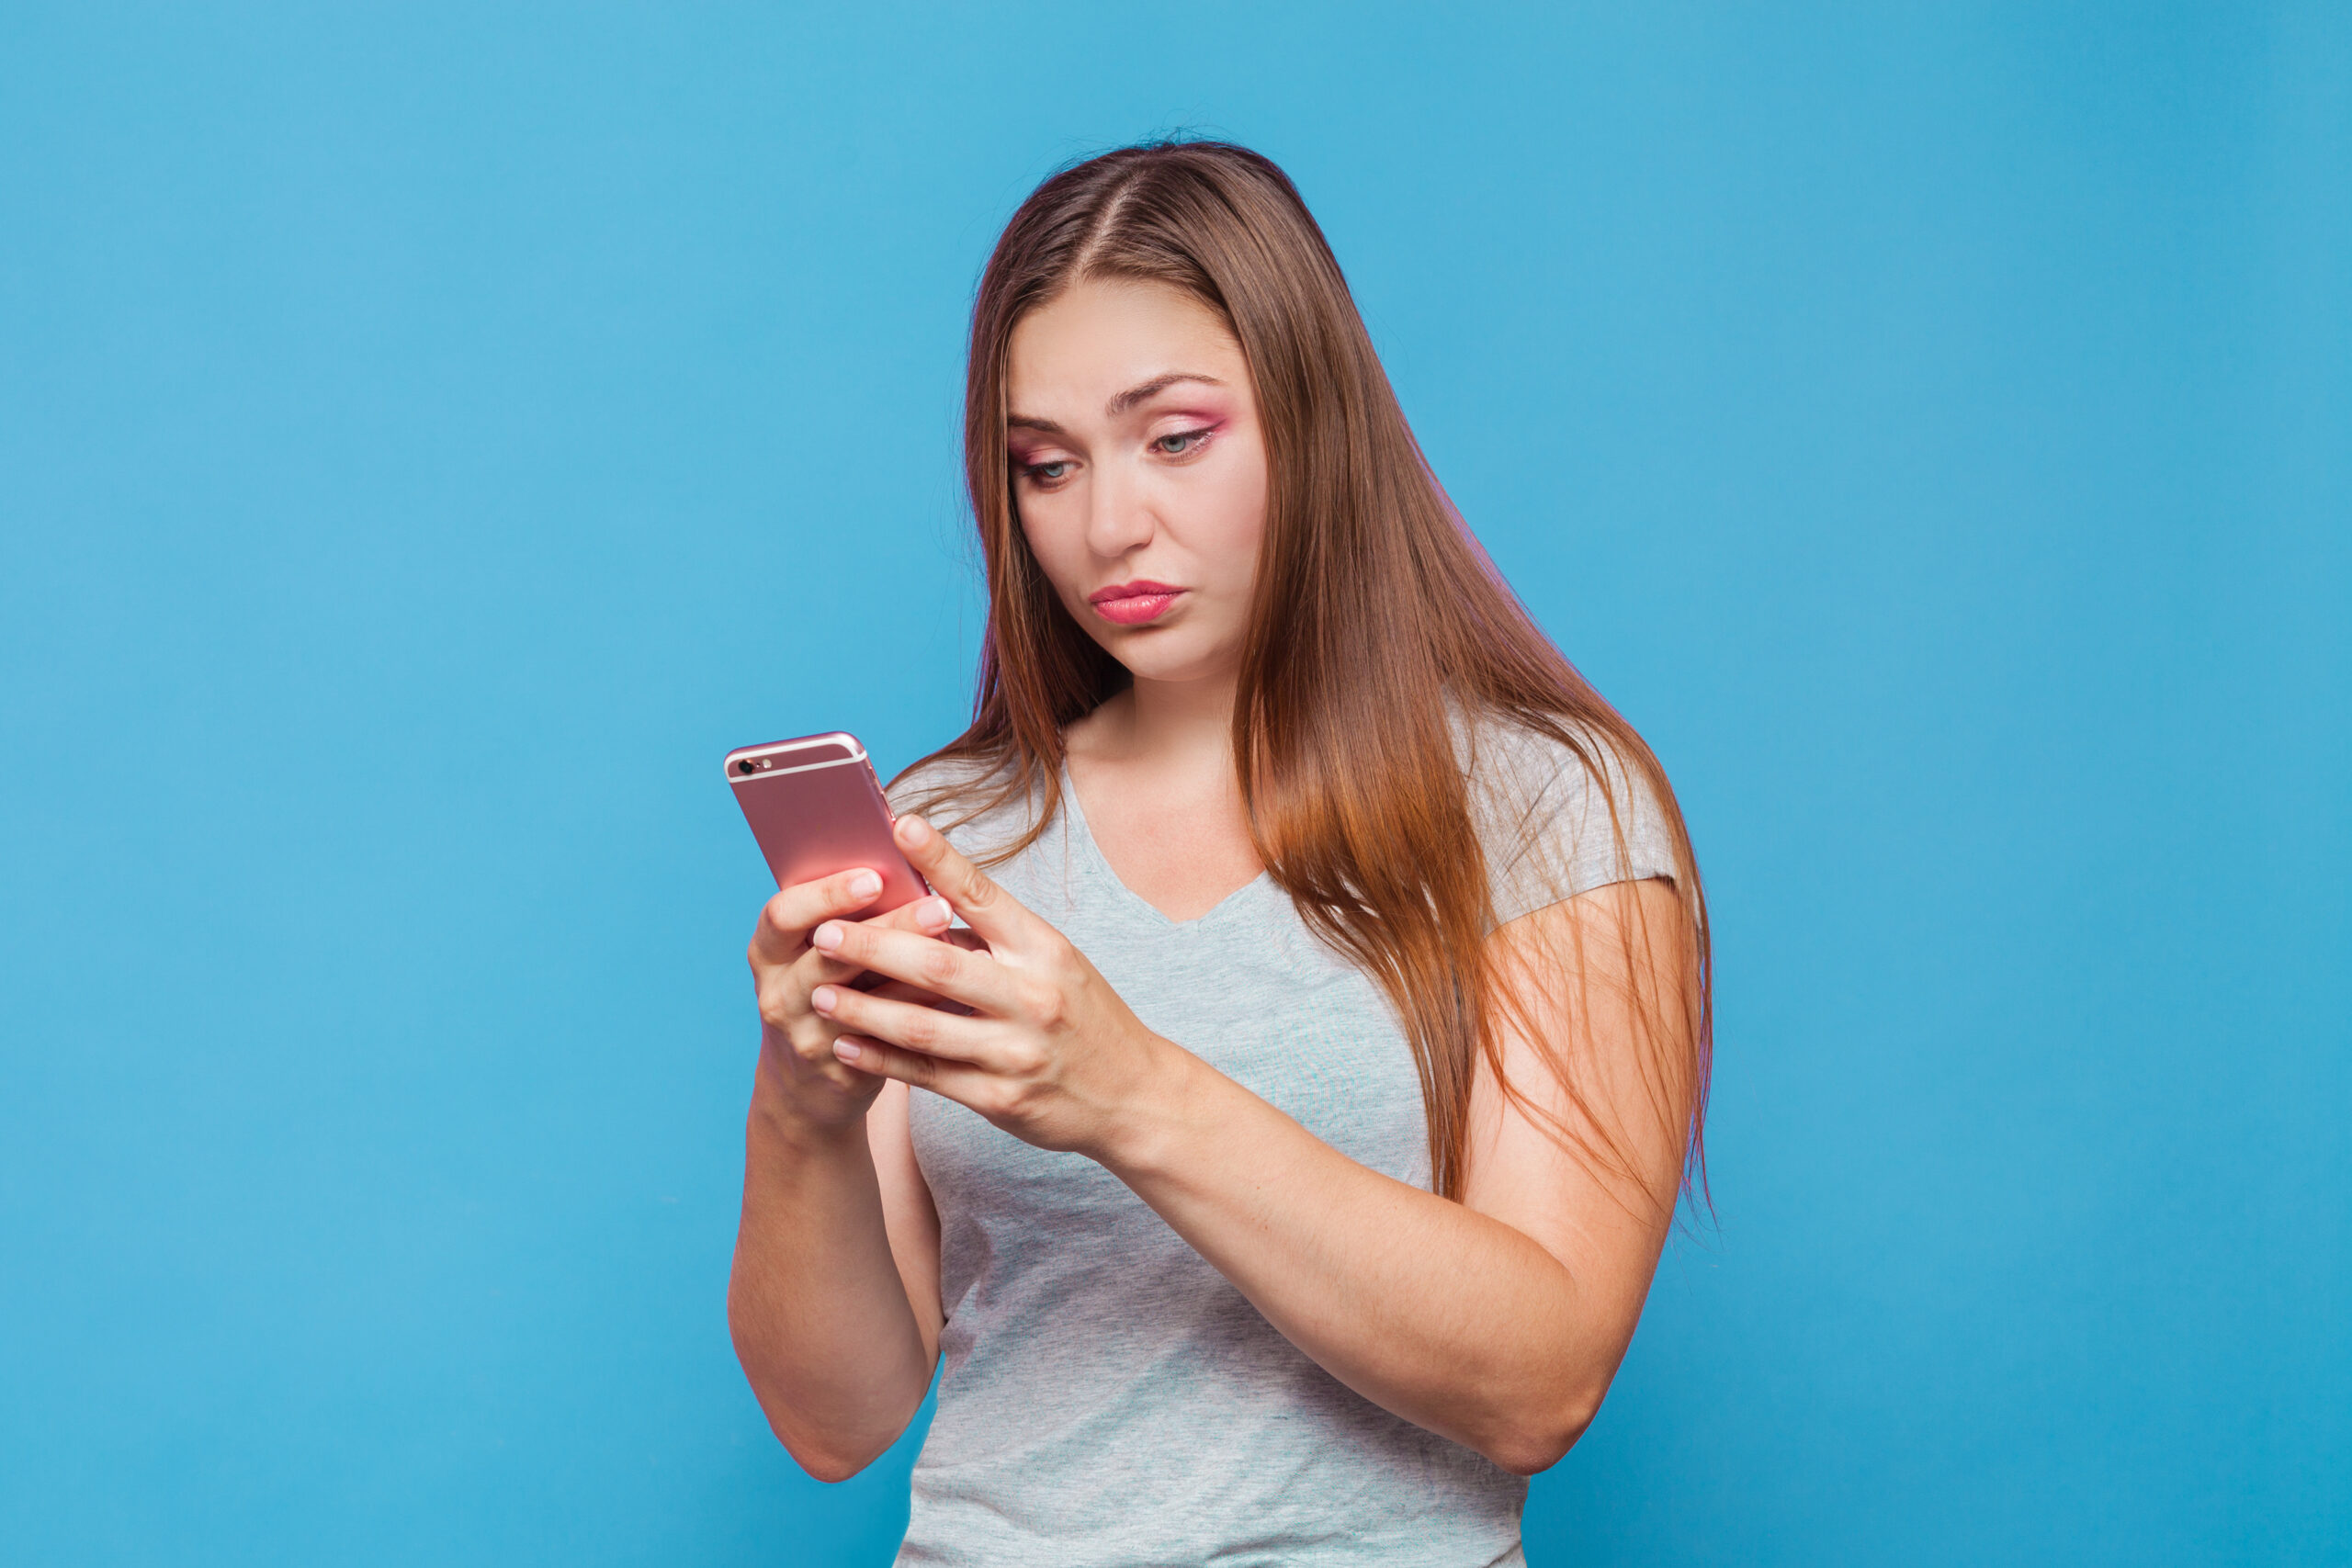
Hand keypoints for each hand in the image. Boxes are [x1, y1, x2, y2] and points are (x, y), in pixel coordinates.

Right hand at [747, 867, 984, 1135]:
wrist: (807, 1083)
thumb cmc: (823, 989)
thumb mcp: (813, 952)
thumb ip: (846, 917)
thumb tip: (907, 864)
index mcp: (768, 952)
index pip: (782, 915)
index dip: (825, 894)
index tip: (875, 876)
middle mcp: (778, 995)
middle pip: (828, 957)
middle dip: (888, 928)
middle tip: (939, 906)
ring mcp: (806, 1037)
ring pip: (862, 1003)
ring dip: (914, 975)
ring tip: (964, 950)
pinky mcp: (840, 1072)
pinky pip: (886, 1041)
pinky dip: (924, 1014)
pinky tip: (961, 997)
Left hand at [807, 814, 1178, 1158]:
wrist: (1134, 1095)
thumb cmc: (1085, 1018)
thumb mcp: (1056, 964)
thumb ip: (995, 940)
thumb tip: (923, 904)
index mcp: (1044, 951)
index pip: (985, 896)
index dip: (940, 860)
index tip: (899, 826)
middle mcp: (1032, 997)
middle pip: (939, 964)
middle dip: (875, 945)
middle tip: (824, 930)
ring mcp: (1015, 1052)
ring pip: (922, 1026)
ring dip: (864, 1008)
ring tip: (819, 992)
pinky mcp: (1000, 1099)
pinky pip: (927, 1075)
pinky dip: (881, 1060)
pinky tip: (845, 1045)